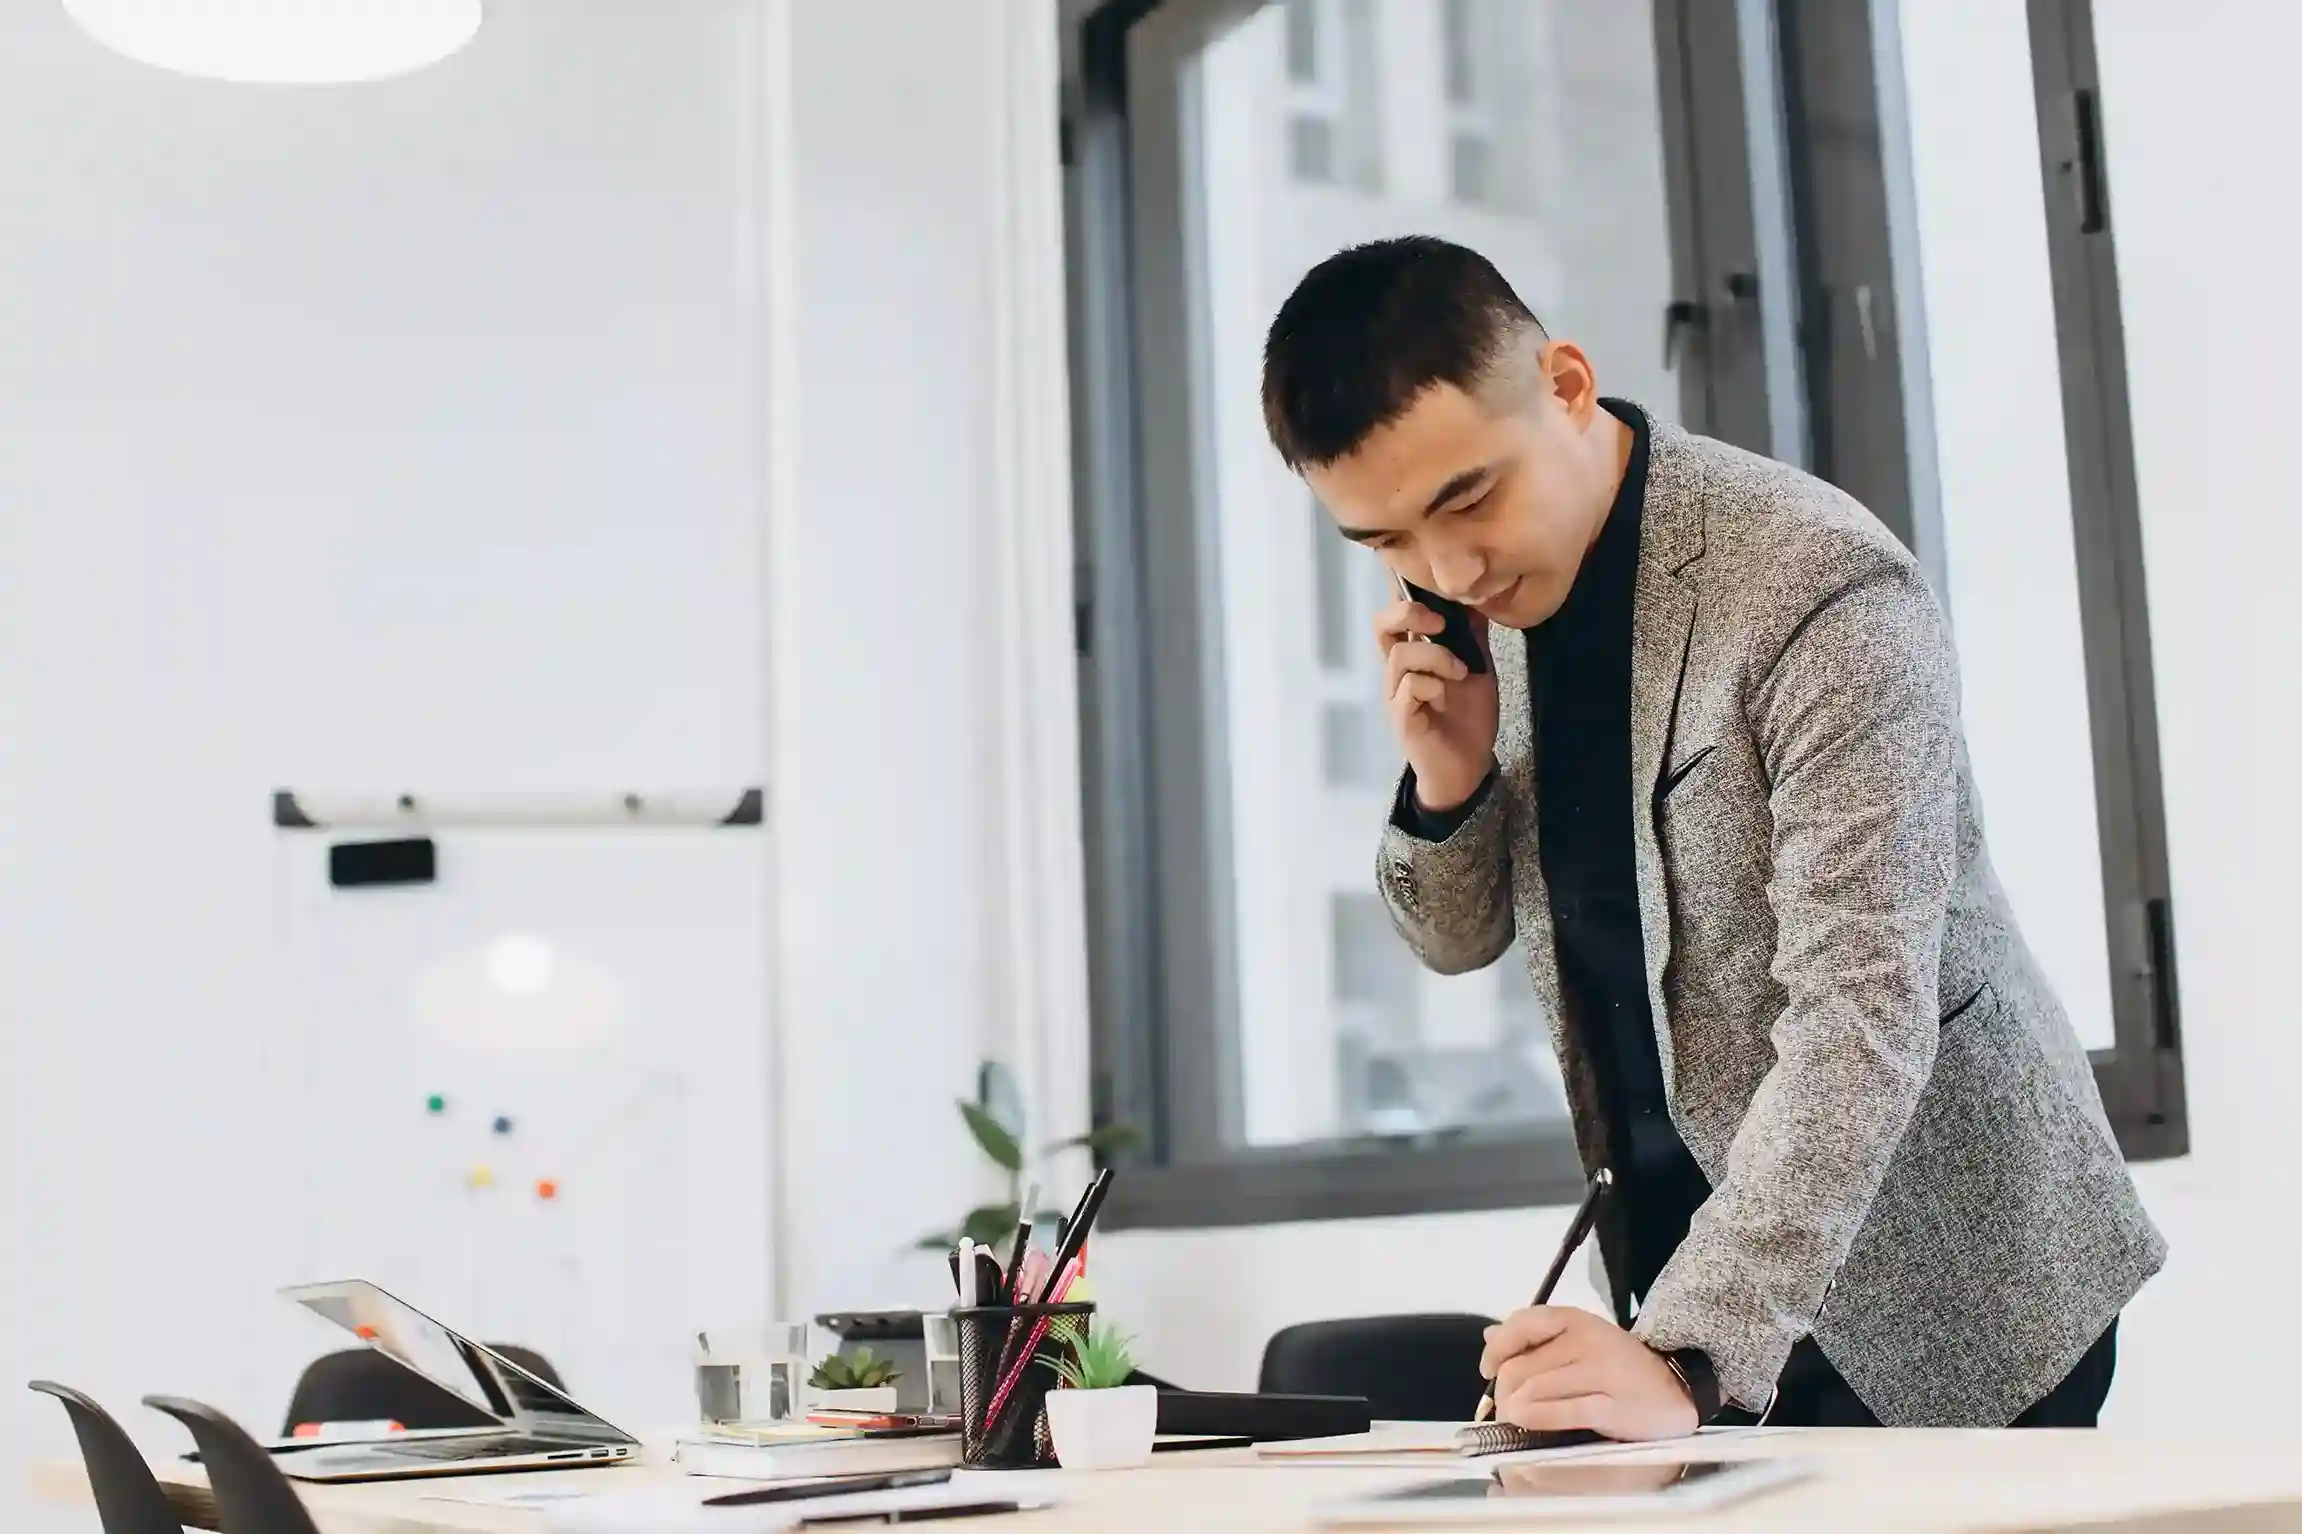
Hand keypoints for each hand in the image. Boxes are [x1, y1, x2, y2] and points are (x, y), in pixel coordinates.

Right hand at [1374, 597, 1497, 811]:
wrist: (1469, 766)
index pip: (1395, 614)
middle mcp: (1397, 671)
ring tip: (1461, 672)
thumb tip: (1478, 596)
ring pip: (1401, 656)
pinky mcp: (1402, 718)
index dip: (1404, 593)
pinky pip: (1409, 688)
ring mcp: (1396, 695)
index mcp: (1413, 655)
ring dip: (1437, 657)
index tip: (1430, 582)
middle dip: (1410, 614)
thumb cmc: (1468, 717)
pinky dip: (1433, 685)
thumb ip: (1473, 635)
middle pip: (1381, 625)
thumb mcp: (1478, 667)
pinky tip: (1446, 698)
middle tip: (1441, 624)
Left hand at [1479, 1306, 1698, 1441]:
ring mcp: (1599, 1372)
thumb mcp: (1580, 1339)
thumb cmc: (1619, 1365)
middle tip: (1503, 1407)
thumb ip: (1536, 1336)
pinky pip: (1561, 1412)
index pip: (1521, 1325)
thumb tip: (1490, 1334)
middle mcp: (1585, 1340)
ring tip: (1514, 1419)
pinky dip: (1536, 1420)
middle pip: (1520, 1366)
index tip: (1488, 1370)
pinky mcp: (1610, 1406)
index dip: (1496, 1350)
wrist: (1675, 1387)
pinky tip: (1528, 1425)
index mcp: (1574, 1320)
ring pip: (1534, 1390)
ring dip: (1514, 1409)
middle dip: (1502, 1391)